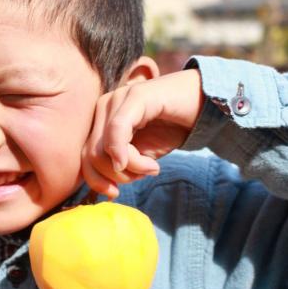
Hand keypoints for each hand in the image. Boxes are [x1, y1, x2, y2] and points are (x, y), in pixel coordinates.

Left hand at [81, 69, 203, 197]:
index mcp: (99, 121)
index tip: (115, 193)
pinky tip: (152, 165)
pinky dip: (131, 157)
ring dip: (130, 169)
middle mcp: (103, 108)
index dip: (95, 180)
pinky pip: (118, 131)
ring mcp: (117, 98)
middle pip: (90, 155)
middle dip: (116, 176)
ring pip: (103, 148)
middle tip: (142, 176)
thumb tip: (104, 188)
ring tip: (152, 168)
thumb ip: (119, 164)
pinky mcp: (135, 95)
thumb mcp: (140, 154)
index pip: (84, 156)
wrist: (203, 104)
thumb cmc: (169, 129)